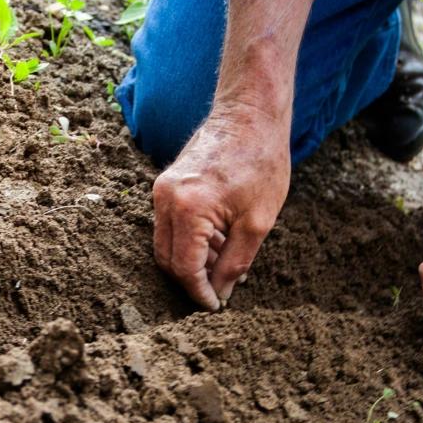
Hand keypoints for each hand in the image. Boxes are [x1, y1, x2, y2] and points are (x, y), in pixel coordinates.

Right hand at [152, 108, 289, 309]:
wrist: (250, 115)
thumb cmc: (261, 162)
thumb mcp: (258, 222)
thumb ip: (235, 263)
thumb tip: (220, 293)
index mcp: (188, 209)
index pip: (184, 268)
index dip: (199, 293)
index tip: (216, 307)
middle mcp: (166, 199)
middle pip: (167, 259)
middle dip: (191, 280)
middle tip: (219, 292)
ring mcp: (162, 189)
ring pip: (166, 243)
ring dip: (191, 260)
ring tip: (226, 264)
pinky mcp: (166, 184)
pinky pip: (170, 224)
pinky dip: (189, 240)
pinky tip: (219, 242)